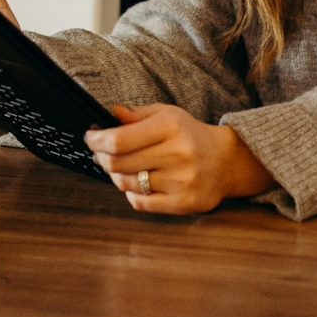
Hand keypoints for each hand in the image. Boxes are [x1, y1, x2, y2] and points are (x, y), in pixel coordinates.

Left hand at [83, 103, 274, 214]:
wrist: (225, 160)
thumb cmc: (190, 134)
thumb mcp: (167, 114)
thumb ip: (137, 114)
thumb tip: (111, 114)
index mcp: (170, 127)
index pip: (119, 140)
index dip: (97, 141)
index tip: (90, 138)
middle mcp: (176, 154)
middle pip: (118, 164)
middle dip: (101, 158)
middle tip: (100, 153)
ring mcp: (180, 181)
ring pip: (126, 184)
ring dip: (115, 175)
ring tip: (121, 167)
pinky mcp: (183, 203)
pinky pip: (140, 202)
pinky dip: (131, 193)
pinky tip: (138, 182)